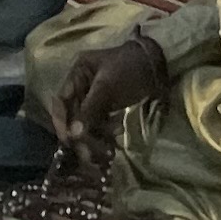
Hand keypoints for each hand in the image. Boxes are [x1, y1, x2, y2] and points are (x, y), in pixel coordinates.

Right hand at [49, 30, 171, 159]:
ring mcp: (95, 95)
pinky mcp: (107, 104)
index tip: (67, 141)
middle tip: (88, 155)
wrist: (160, 64)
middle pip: (73, 114)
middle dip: (80, 134)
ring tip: (105, 151)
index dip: (61, 122)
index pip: (61, 101)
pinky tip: (111, 144)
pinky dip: (104, 134)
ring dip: (94, 137)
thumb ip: (89, 110)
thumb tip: (72, 135)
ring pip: (86, 122)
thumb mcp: (107, 87)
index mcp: (77, 72)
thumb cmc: (130, 69)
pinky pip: (99, 123)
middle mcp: (82, 83)